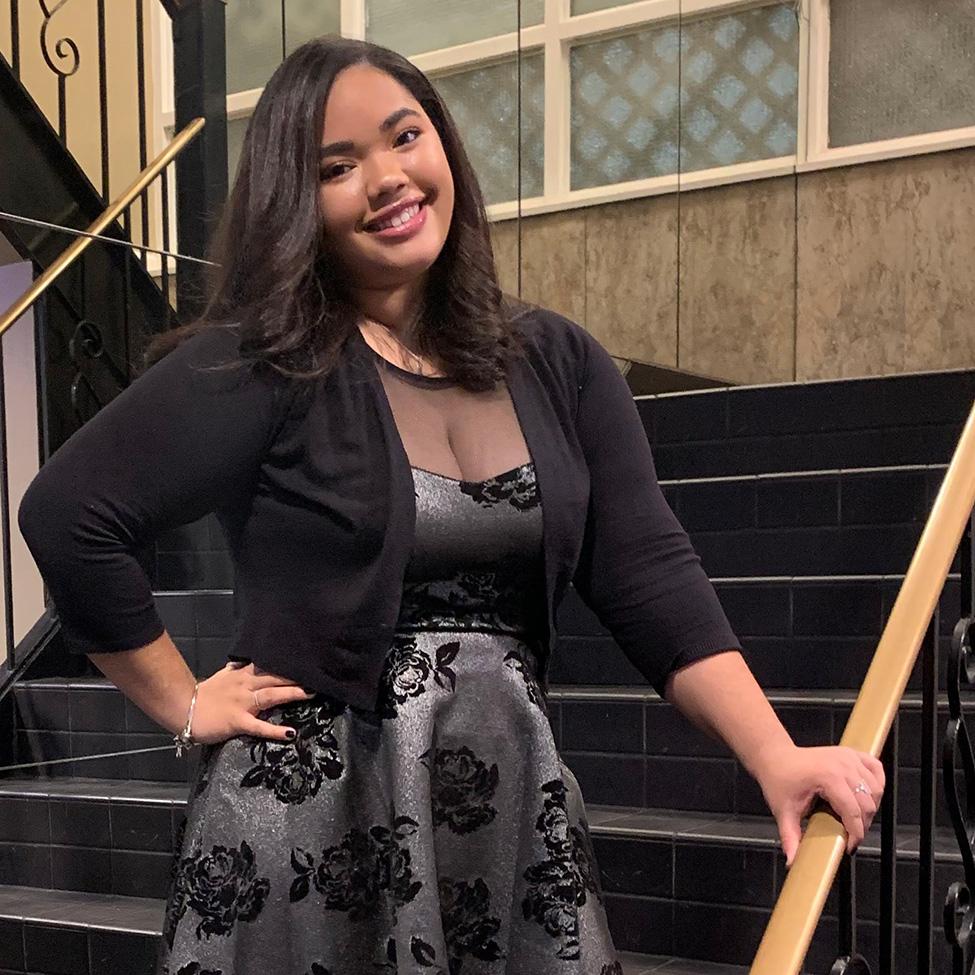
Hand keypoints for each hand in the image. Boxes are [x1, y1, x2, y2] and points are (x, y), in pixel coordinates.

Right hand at [189, 661, 315, 744]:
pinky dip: (275, 730)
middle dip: (296, 677)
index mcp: (243, 674)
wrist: (183, 708)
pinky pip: (259, 726)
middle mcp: (246, 685)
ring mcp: (242, 703)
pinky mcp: (237, 721)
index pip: (269, 665)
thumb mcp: (223, 676)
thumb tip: (244, 661)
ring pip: (271, 696)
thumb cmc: (204, 695)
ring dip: (292, 694)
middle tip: (317, 675)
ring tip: (311, 694)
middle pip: (275, 677)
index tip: (306, 659)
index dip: (287, 662)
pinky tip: (290, 733)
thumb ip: (237, 669)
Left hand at [755, 744, 885, 867]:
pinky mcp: (850, 753)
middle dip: (862, 824)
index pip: (853, 812)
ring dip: (870, 806)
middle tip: (848, 833)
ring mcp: (848, 757)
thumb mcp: (784, 811)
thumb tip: (793, 861)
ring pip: (875, 789)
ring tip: (853, 817)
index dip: (855, 834)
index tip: (849, 846)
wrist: (776, 757)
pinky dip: (876, 783)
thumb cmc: (779, 779)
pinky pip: (875, 769)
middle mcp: (842, 765)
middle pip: (868, 803)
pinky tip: (866, 794)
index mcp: (828, 777)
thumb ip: (790, 838)